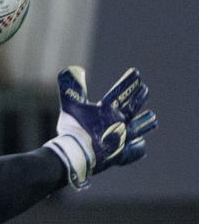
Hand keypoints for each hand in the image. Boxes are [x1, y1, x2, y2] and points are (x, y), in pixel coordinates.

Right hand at [47, 66, 156, 189]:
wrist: (77, 154)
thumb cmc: (73, 129)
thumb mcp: (70, 106)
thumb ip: (72, 88)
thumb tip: (71, 68)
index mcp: (108, 110)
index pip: (121, 92)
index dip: (129, 82)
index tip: (136, 73)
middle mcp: (120, 122)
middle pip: (133, 107)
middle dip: (139, 97)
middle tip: (145, 90)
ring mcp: (123, 138)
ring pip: (139, 127)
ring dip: (145, 121)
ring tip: (152, 117)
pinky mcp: (121, 154)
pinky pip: (134, 149)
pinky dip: (138, 145)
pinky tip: (140, 143)